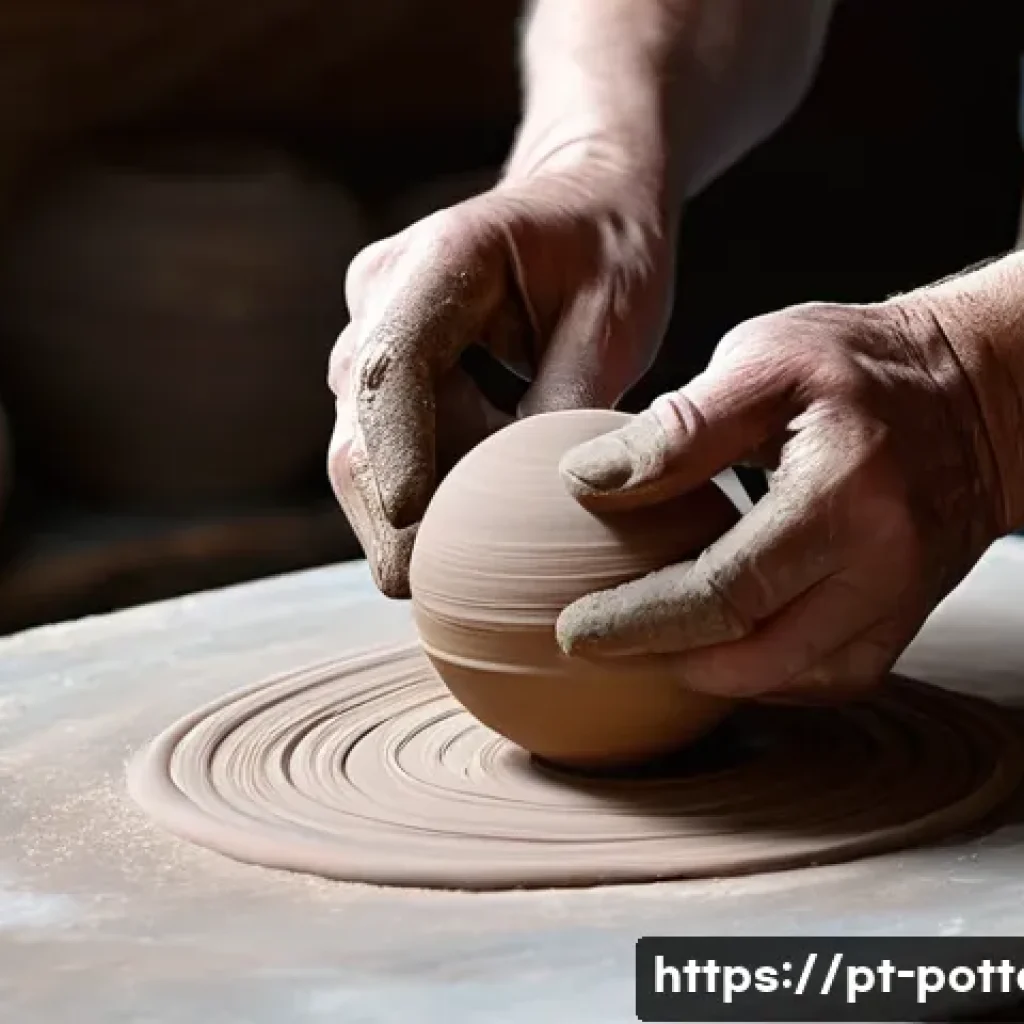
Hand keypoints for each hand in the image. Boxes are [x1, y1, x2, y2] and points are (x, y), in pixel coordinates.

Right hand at [329, 158, 674, 596]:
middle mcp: (386, 288)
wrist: (585, 200)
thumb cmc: (610, 251)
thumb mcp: (616, 323)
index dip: (396, 447)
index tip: (412, 520)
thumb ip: (569, 407)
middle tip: (427, 586)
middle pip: (360, 419)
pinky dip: (417, 486)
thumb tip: (531, 507)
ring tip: (452, 561)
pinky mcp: (384, 357)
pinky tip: (459, 520)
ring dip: (400, 506)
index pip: (393, 362)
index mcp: (444, 255)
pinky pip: (382, 438)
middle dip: (388, 510)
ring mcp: (374, 322)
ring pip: (358, 439)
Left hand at [555, 299, 1007, 700]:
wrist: (978, 393)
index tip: (574, 630)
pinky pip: (830, 675)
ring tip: (646, 642)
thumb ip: (677, 428)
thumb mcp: (763, 359)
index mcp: (840, 495)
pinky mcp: (906, 614)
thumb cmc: (864, 363)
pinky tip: (719, 645)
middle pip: (754, 654)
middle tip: (593, 643)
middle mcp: (880, 564)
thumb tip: (587, 477)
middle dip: (659, 658)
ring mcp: (899, 599)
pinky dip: (765, 671)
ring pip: (789, 678)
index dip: (639, 621)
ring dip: (708, 672)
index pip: (722, 591)